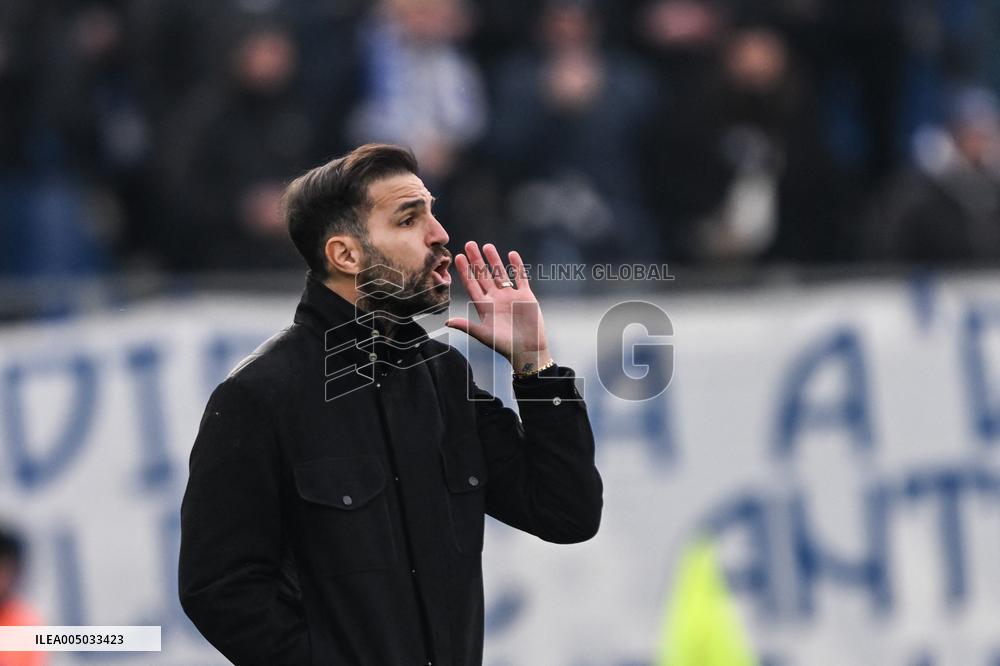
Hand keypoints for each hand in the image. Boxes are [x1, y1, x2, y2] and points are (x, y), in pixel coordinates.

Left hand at [445, 242, 551, 373]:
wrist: (528, 350)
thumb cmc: (505, 345)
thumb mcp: (484, 335)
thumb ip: (467, 326)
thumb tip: (446, 323)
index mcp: (485, 307)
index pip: (472, 285)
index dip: (465, 272)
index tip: (459, 257)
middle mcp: (496, 299)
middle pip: (484, 276)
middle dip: (477, 261)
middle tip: (469, 244)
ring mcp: (511, 296)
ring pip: (501, 273)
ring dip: (494, 260)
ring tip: (487, 246)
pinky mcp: (526, 296)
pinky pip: (521, 277)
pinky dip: (517, 266)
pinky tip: (512, 254)